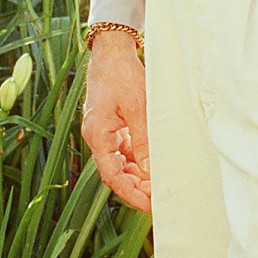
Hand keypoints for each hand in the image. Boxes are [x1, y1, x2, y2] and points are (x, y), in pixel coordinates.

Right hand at [82, 31, 151, 211]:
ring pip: (121, 162)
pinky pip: (123, 149)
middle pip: (116, 172)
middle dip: (137, 187)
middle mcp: (97, 136)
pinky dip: (137, 158)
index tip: (149, 206)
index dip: (130, 194)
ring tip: (159, 184)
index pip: (112, 176)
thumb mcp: (139, 107)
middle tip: (160, 198)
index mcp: (98, 135)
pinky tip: (152, 162)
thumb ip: (145, 140)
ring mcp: (103, 131)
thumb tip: (153, 170)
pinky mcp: (111, 124)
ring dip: (138, 174)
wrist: (112, 51)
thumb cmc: (123, 75)